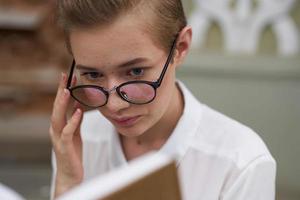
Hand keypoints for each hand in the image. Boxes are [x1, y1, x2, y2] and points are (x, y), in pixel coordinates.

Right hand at [49, 73, 83, 196]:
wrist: (71, 173)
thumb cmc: (72, 152)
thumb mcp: (75, 132)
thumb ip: (75, 120)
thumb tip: (78, 105)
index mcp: (59, 125)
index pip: (61, 104)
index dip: (64, 90)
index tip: (69, 76)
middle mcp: (56, 129)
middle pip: (57, 107)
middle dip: (60, 90)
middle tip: (65, 75)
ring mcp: (58, 137)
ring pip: (58, 117)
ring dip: (62, 103)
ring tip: (67, 90)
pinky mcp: (64, 146)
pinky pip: (67, 131)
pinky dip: (72, 121)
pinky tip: (78, 112)